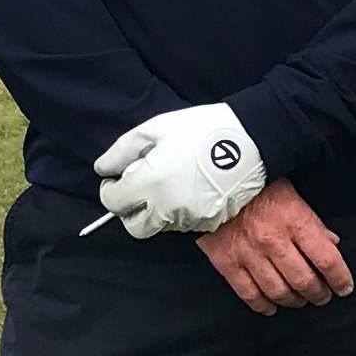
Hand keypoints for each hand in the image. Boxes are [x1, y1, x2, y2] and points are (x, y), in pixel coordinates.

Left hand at [95, 101, 267, 237]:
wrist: (251, 140)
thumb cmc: (202, 129)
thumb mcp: (156, 128)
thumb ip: (122, 151)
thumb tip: (103, 170)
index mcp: (150, 183)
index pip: (114, 203)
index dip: (110, 191)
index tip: (117, 179)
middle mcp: (167, 208)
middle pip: (135, 227)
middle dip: (131, 211)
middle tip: (140, 189)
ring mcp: (190, 218)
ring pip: (160, 226)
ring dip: (156, 210)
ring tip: (171, 182)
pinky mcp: (209, 222)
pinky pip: (184, 223)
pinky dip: (180, 211)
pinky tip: (191, 188)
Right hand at [198, 179, 353, 313]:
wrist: (213, 182)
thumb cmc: (258, 185)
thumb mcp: (293, 195)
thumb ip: (313, 222)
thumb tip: (332, 244)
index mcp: (294, 221)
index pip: (326, 259)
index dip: (340, 278)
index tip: (345, 288)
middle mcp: (273, 241)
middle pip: (304, 281)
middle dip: (319, 294)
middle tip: (323, 297)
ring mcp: (249, 254)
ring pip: (279, 291)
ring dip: (294, 301)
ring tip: (301, 301)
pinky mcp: (228, 263)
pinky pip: (249, 294)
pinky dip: (263, 306)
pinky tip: (272, 308)